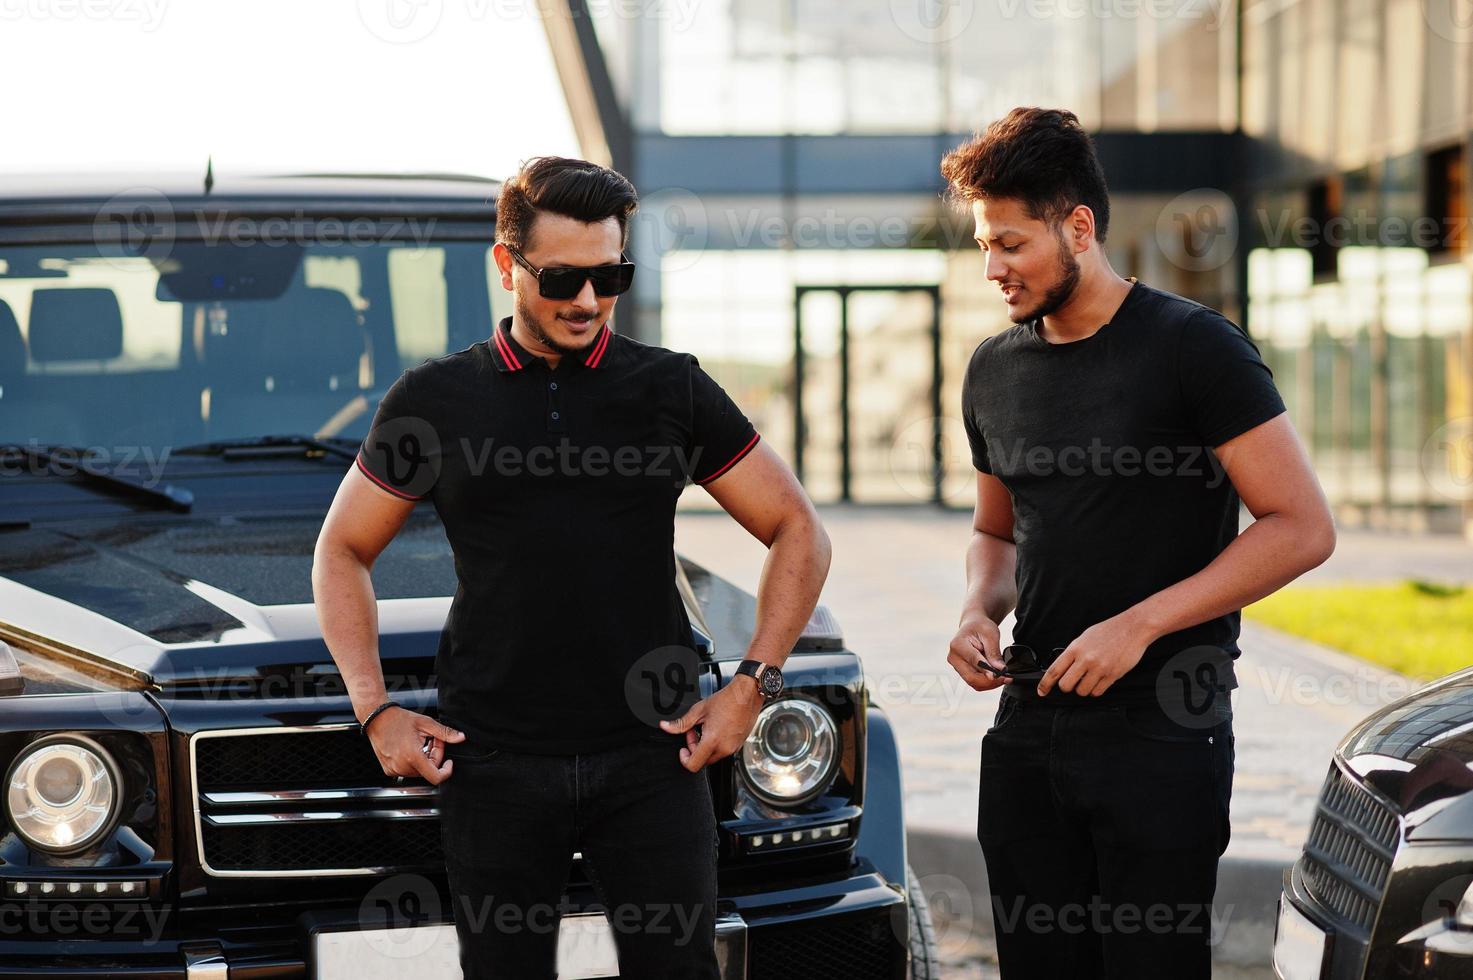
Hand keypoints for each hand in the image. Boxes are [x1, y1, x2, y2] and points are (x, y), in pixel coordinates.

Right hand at [364, 706, 464, 784]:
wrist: (377, 718)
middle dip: (434, 756)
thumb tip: (461, 738)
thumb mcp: (425, 723)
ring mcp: (394, 769)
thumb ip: (445, 733)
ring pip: (418, 771)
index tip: (449, 761)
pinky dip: (413, 762)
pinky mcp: (389, 770)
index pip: (436, 777)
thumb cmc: (399, 719)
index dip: (446, 771)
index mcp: (413, 756)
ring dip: (424, 759)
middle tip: (432, 740)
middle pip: (428, 771)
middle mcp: (402, 766)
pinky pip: (407, 771)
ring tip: (421, 742)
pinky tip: (411, 748)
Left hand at [659, 677, 764, 771]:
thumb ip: (681, 723)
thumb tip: (666, 727)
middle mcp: (724, 748)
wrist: (747, 695)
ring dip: (705, 746)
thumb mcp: (699, 710)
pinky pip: (723, 750)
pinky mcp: (738, 744)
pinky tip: (716, 728)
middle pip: (703, 761)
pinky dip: (716, 744)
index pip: (693, 765)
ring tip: (705, 728)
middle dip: (695, 748)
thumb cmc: (727, 700)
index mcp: (712, 741)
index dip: (684, 759)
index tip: (683, 749)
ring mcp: (733, 747)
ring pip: (713, 756)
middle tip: (694, 731)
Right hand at [948, 614, 1008, 690]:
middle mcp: (954, 657)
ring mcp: (957, 666)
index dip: (986, 670)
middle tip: (1006, 678)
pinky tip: (996, 677)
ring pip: (973, 682)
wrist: (973, 625)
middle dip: (990, 681)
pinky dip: (987, 682)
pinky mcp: (962, 671)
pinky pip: (974, 682)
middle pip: (971, 677)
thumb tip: (1000, 669)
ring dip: (989, 683)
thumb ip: (994, 652)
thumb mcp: (990, 634)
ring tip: (1003, 677)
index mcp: (958, 644)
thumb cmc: (980, 627)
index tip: (997, 676)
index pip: (973, 660)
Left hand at [1036, 612, 1155, 696]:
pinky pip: (1098, 692)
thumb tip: (1063, 667)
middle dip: (1068, 687)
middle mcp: (1085, 659)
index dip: (1045, 684)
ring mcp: (1099, 668)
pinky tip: (1100, 681)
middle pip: (1066, 685)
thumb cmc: (1109, 631)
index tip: (1041, 691)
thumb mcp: (1085, 637)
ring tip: (1090, 679)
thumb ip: (1074, 652)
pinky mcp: (1112, 675)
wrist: (1132, 628)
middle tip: (1074, 682)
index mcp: (1075, 648)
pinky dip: (1096, 690)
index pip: (1054, 670)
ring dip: (1084, 689)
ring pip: (1082, 691)